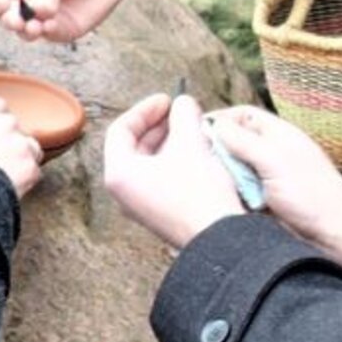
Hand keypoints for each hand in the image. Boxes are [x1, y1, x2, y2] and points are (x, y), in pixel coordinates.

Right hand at [0, 0, 184, 42]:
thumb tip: (39, 18)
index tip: (1, 2)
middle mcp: (23, 1)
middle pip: (3, 19)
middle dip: (10, 21)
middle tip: (20, 19)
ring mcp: (41, 17)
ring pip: (23, 33)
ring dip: (27, 31)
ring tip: (37, 25)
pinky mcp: (60, 29)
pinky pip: (47, 37)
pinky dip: (48, 32)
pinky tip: (54, 23)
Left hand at [103, 93, 243, 247]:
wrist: (222, 242)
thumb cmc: (199, 192)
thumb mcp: (191, 143)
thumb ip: (184, 114)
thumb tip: (183, 102)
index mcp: (119, 173)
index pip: (121, 129)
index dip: (145, 109)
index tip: (167, 100)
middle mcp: (124, 192)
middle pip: (134, 145)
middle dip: (158, 125)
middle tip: (180, 112)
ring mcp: (141, 206)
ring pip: (149, 162)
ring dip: (169, 141)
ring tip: (192, 129)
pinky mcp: (159, 215)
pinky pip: (159, 178)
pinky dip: (174, 160)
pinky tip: (197, 153)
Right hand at [205, 106, 341, 266]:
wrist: (337, 239)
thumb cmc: (312, 195)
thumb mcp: (274, 160)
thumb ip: (242, 140)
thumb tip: (213, 124)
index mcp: (276, 134)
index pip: (240, 115)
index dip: (219, 120)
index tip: (196, 131)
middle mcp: (269, 152)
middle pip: (232, 142)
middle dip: (216, 150)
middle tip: (197, 161)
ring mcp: (265, 178)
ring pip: (232, 169)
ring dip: (221, 175)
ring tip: (205, 182)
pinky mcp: (262, 202)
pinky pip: (237, 192)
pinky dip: (228, 195)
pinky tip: (218, 200)